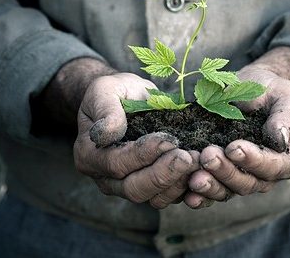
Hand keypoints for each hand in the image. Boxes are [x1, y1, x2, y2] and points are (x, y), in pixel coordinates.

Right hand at [74, 73, 198, 208]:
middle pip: (134, 188)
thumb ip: (106, 110)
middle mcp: (106, 178)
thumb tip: (107, 133)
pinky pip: (168, 196)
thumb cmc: (114, 92)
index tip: (167, 140)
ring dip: (179, 182)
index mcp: (89, 155)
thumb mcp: (104, 91)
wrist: (126, 98)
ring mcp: (128, 186)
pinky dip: (186, 187)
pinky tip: (201, 170)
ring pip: (154, 198)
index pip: (116, 163)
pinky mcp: (151, 187)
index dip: (143, 154)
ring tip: (198, 161)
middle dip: (164, 174)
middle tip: (188, 157)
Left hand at [185, 46, 289, 208]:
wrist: (251, 89)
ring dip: (210, 185)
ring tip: (194, 177)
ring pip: (227, 190)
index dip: (253, 160)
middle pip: (247, 183)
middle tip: (208, 156)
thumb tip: (281, 139)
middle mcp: (266, 175)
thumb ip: (286, 117)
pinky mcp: (220, 177)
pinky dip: (199, 196)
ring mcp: (242, 178)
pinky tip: (187, 195)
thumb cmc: (272, 91)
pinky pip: (211, 192)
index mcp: (288, 159)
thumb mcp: (286, 97)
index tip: (234, 147)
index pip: (272, 166)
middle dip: (226, 171)